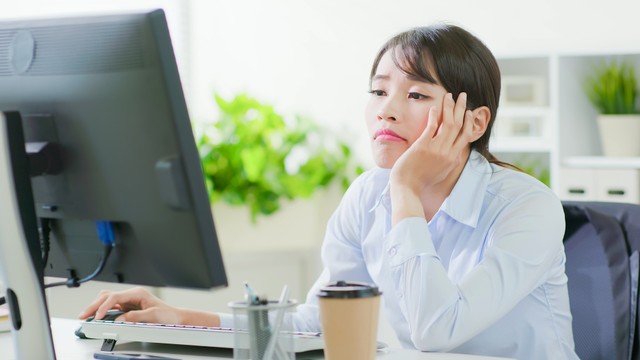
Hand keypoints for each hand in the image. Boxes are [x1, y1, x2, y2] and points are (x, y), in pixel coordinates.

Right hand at [78, 287, 183, 324]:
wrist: (175, 317)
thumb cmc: (167, 314)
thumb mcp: (152, 315)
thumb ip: (135, 317)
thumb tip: (119, 319)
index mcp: (137, 293)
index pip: (115, 296)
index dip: (104, 306)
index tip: (97, 316)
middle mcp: (131, 295)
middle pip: (107, 296)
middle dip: (94, 305)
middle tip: (83, 315)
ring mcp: (129, 301)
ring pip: (107, 300)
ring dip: (96, 307)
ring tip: (86, 315)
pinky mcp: (127, 307)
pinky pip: (111, 307)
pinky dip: (102, 311)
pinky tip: (96, 316)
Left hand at [390, 92, 473, 221]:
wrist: (407, 189)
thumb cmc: (421, 182)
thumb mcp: (441, 173)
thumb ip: (449, 163)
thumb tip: (455, 156)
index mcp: (453, 158)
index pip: (466, 136)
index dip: (468, 122)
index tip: (469, 112)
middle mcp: (448, 153)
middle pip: (459, 126)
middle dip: (462, 108)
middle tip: (463, 96)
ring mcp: (436, 149)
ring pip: (449, 123)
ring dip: (450, 107)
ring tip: (450, 96)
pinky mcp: (423, 146)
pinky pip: (432, 127)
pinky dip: (435, 115)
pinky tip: (435, 107)